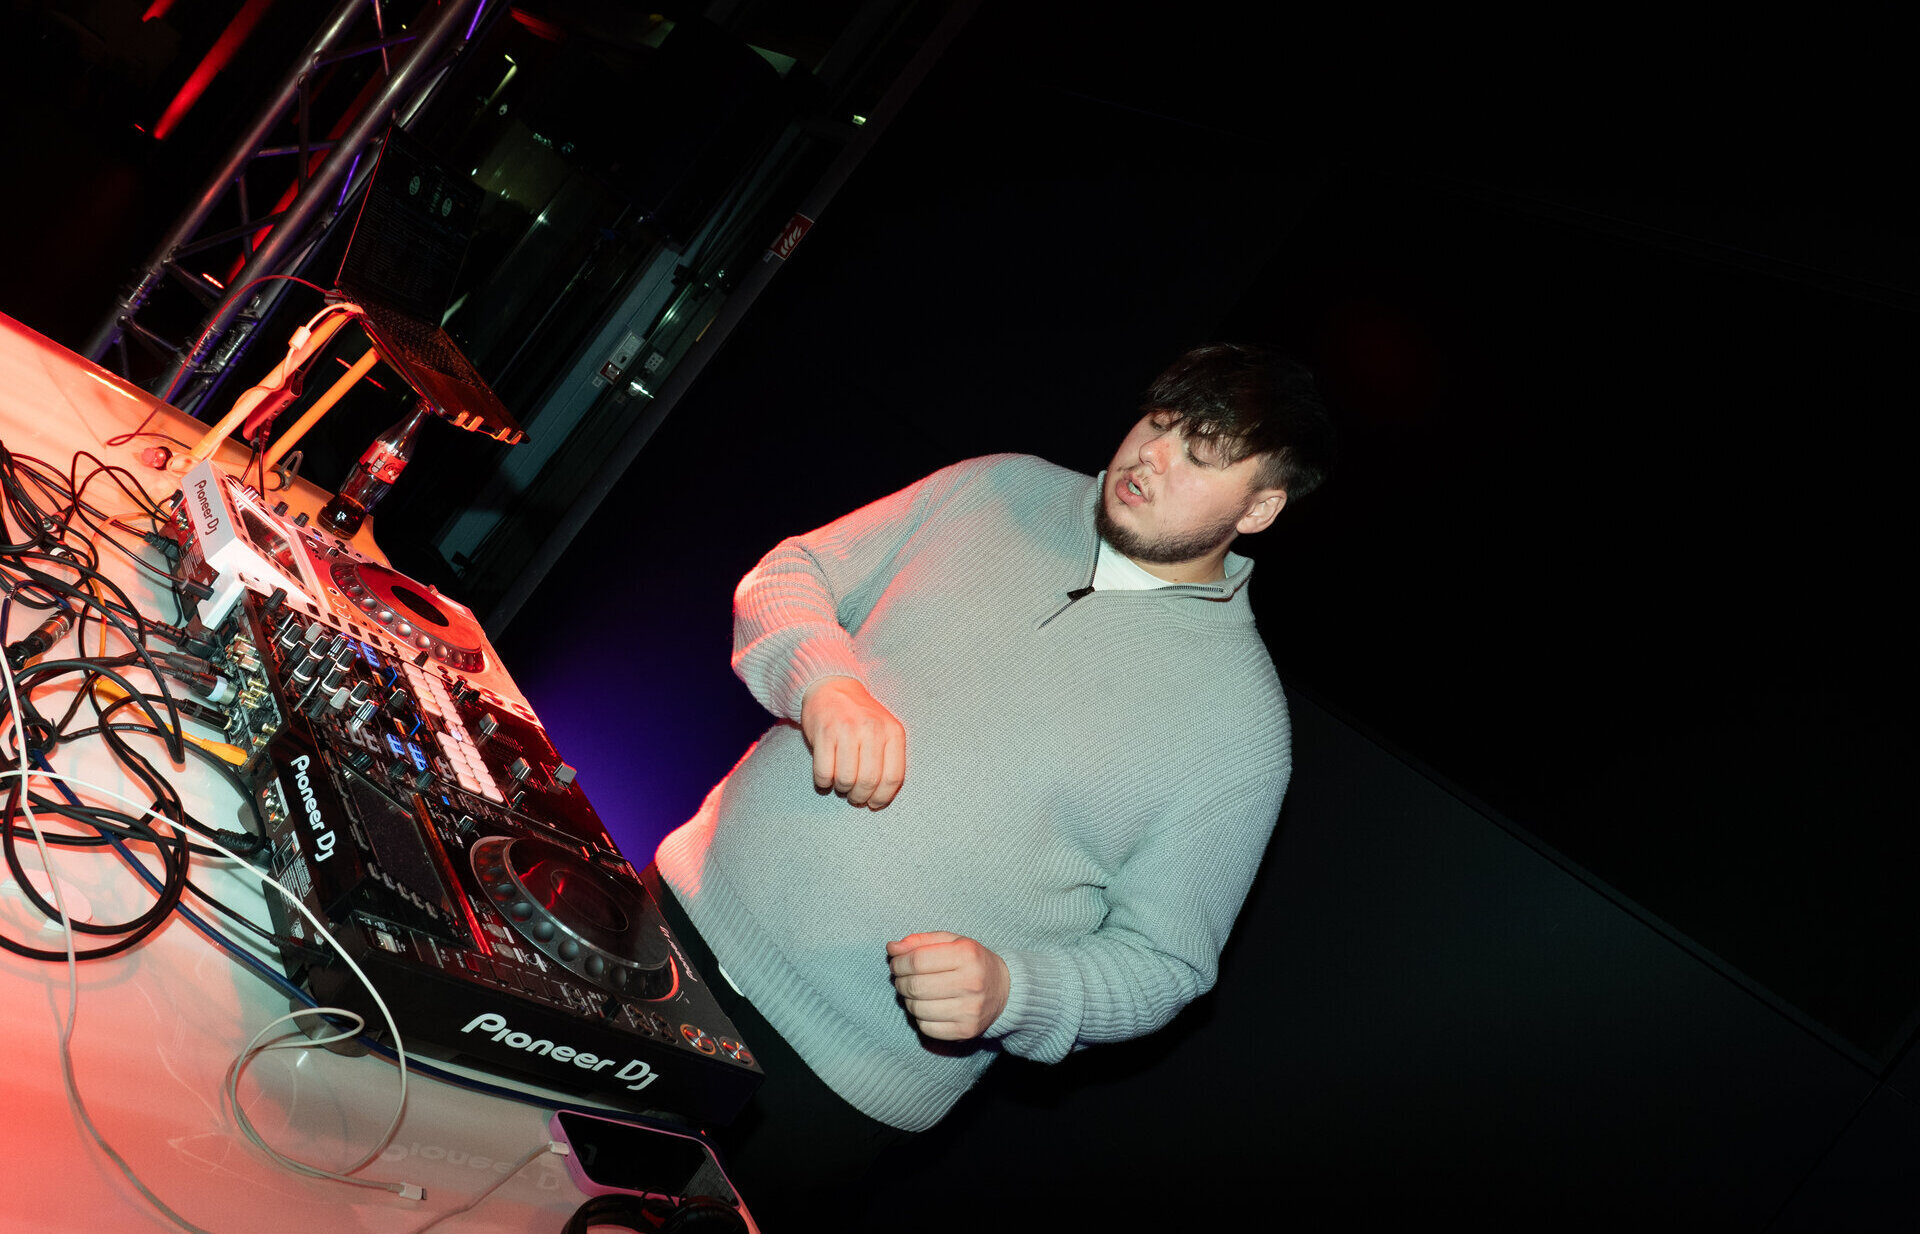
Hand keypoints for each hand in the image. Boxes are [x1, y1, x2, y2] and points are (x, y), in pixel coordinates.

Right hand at [800, 676, 905, 807]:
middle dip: (860, 797)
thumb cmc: (860, 718)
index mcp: (892, 731)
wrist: (832, 688)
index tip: (874, 804)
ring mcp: (847, 730)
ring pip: (845, 779)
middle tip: (855, 797)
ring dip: (841, 789)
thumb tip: (881, 799)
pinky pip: (823, 772)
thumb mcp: (884, 731)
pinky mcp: (823, 732)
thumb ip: (889, 759)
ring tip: (840, 784)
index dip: (882, 797)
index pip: (893, 777)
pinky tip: (825, 777)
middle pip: (868, 781)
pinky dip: (823, 782)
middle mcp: (872, 729)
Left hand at [886, 932, 1009, 1040]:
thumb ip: (921, 941)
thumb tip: (892, 948)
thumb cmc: (972, 962)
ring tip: (914, 992)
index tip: (895, 963)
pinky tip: (927, 1007)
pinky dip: (919, 1018)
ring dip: (907, 1000)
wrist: (1004, 990)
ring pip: (917, 1009)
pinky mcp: (967, 1030)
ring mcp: (970, 1010)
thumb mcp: (952, 942)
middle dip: (900, 981)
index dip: (899, 962)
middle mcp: (971, 983)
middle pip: (915, 986)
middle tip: (900, 978)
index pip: (917, 960)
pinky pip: (926, 1028)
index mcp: (967, 954)